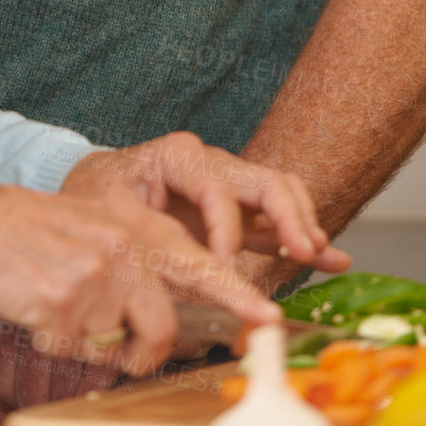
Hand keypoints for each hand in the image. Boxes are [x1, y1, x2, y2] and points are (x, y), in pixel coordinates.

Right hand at [0, 182, 278, 399]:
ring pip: (122, 346)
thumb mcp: (96, 230)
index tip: (268, 317)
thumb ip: (135, 261)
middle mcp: (123, 248)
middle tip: (154, 360)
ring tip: (70, 326)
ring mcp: (96, 277)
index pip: (198, 261)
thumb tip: (168, 314)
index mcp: (134, 224)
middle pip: (164, 320)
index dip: (236, 293)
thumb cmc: (35, 234)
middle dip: (164, 352)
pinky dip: (65, 347)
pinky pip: (81, 352)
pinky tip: (43, 316)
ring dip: (102, 353)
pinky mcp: (65, 304)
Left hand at [60, 132, 352, 271]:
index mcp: (179, 156)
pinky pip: (277, 220)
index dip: (226, 229)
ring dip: (303, 223)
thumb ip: (150, 239)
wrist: (91, 194)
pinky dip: (303, 237)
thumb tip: (177, 269)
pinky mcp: (236, 212)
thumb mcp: (113, 218)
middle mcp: (211, 162)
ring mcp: (228, 184)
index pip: (218, 187)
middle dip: (289, 217)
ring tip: (319, 255)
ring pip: (281, 193)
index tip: (221, 267)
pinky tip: (333, 259)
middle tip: (303, 252)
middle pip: (266, 181)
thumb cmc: (97, 201)